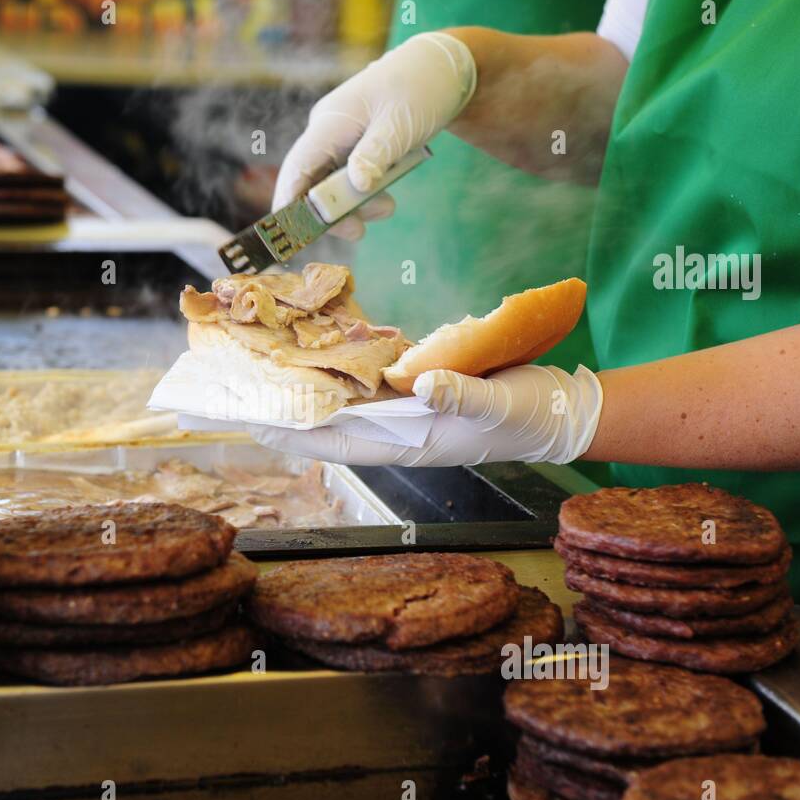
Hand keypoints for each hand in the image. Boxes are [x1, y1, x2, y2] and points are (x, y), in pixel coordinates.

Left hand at [247, 365, 603, 466]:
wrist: (562, 411)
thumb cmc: (530, 412)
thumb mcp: (499, 401)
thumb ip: (460, 393)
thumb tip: (419, 381)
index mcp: (410, 442)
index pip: (335, 441)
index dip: (291, 433)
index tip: (249, 423)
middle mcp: (398, 433)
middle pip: (327, 426)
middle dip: (284, 413)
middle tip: (237, 395)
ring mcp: (406, 416)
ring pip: (342, 406)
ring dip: (305, 392)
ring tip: (263, 374)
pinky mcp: (417, 396)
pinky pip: (368, 388)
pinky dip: (340, 374)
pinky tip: (315, 356)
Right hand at [273, 31, 476, 239]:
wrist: (444, 68)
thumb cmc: (420, 86)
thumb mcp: (400, 122)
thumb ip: (375, 154)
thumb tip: (356, 184)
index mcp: (330, 122)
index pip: (298, 167)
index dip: (289, 201)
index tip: (290, 233)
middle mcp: (328, 132)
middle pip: (312, 182)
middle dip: (331, 212)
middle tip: (357, 231)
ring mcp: (342, 140)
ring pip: (334, 185)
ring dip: (356, 205)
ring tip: (388, 208)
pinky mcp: (358, 147)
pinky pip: (351, 179)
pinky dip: (367, 194)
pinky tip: (386, 201)